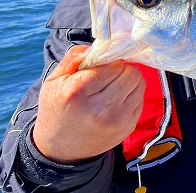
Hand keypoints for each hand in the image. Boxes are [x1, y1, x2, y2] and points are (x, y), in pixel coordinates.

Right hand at [33, 45, 144, 163]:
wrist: (61, 150)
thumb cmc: (57, 109)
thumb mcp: (54, 81)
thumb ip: (74, 57)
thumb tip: (99, 45)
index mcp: (78, 92)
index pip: (114, 64)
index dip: (110, 61)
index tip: (103, 65)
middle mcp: (100, 108)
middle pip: (131, 73)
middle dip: (122, 69)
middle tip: (110, 74)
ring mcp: (117, 120)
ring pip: (140, 84)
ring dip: (129, 80)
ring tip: (113, 86)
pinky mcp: (128, 127)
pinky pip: (140, 99)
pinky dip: (132, 94)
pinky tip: (116, 100)